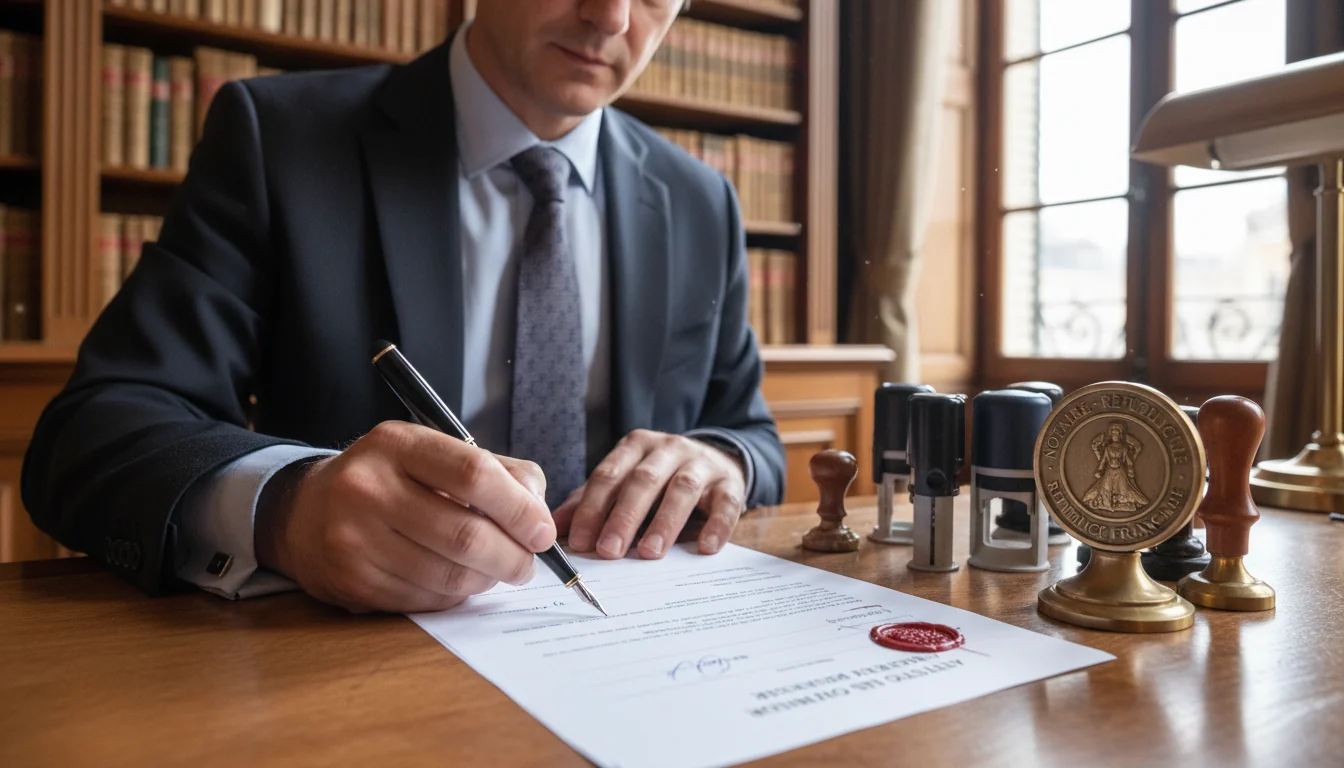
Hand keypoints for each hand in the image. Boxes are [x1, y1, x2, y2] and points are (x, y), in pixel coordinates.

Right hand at [254, 421, 555, 612]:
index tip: (543, 532)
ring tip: (496, 570)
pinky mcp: (351, 582)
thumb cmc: (390, 479)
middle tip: (528, 564)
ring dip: (487, 580)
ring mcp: (354, 538)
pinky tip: (457, 580)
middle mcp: (367, 487)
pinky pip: (425, 600)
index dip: (519, 509)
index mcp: (396, 444)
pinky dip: (454, 595)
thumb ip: (498, 472)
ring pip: (448, 575)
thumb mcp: (434, 454)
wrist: (305, 511)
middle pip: (464, 534)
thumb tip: (538, 512)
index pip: (473, 474)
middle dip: (512, 556)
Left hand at [554, 430, 746, 560]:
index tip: (581, 541)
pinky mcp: (730, 482)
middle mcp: (668, 449)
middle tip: (609, 551)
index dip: (592, 508)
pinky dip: (717, 525)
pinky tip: (705, 547)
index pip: (608, 475)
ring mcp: (701, 463)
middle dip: (624, 517)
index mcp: (635, 446)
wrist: (715, 460)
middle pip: (643, 481)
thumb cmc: (660, 479)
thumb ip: (592, 502)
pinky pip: (726, 503)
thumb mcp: (624, 482)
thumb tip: (555, 528)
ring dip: (665, 522)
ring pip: (682, 488)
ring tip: (650, 553)